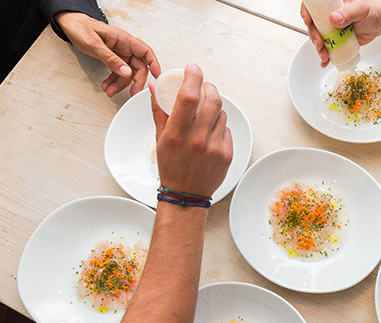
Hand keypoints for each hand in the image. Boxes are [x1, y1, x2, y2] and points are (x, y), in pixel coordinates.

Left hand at [55, 12, 160, 96]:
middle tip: (132, 93)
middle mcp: (124, 46)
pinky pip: (118, 72)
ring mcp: (119, 53)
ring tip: (110, 91)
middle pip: (138, 66)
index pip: (145, 51)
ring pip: (127, 72)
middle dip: (135, 81)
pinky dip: (113, 80)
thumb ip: (110, 59)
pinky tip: (107, 85)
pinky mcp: (113, 58)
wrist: (70, 24)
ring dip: (120, 84)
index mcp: (123, 39)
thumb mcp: (94, 44)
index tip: (157, 76)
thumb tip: (126, 72)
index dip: (153, 63)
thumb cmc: (80, 28)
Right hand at [149, 64, 232, 198]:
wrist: (187, 195)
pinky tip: (210, 136)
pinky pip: (227, 130)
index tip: (193, 68)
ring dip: (214, 109)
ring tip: (204, 117)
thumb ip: (159, 110)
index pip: (187, 97)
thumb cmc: (171, 166)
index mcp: (178, 134)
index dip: (192, 78)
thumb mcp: (160, 138)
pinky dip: (219, 128)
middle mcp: (198, 140)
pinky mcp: (227, 154)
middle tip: (204, 87)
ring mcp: (215, 147)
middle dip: (209, 88)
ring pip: (221, 114)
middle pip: (212, 100)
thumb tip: (153, 86)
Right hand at [301, 0, 380, 67]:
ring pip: (319, 38)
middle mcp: (328, 16)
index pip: (313, 7)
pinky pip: (327, 48)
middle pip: (313, 25)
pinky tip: (325, 61)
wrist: (379, 23)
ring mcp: (331, 29)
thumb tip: (334, 18)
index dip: (306, 12)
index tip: (308, 21)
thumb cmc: (372, 11)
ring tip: (325, 56)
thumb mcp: (360, 9)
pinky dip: (325, 56)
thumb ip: (348, 12)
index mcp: (331, 5)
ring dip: (319, 49)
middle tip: (320, 43)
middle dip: (313, 36)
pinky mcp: (336, 40)